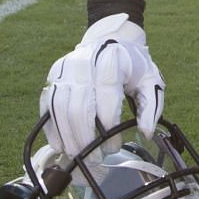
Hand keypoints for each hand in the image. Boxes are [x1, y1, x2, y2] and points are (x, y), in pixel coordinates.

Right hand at [38, 13, 163, 154]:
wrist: (111, 39)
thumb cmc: (132, 64)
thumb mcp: (151, 80)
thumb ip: (151, 106)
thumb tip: (146, 132)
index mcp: (111, 60)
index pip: (106, 96)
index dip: (108, 125)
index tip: (113, 146)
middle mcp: (84, 62)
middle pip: (78, 106)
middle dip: (85, 138)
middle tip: (93, 159)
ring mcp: (65, 67)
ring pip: (59, 107)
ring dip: (66, 135)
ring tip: (76, 155)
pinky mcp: (54, 74)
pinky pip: (47, 103)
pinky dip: (51, 126)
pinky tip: (59, 143)